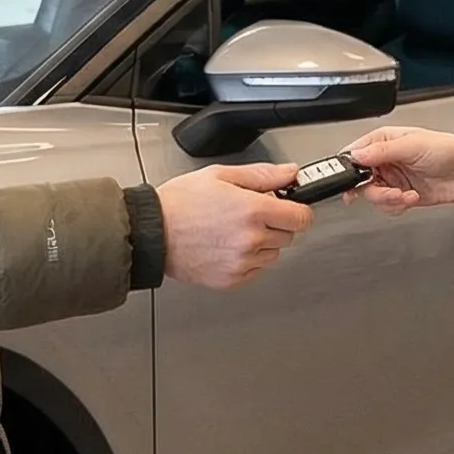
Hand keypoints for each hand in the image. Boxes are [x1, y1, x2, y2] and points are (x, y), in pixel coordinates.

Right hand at [156, 163, 315, 289]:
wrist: (152, 233)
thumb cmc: (180, 204)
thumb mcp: (221, 175)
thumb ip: (262, 175)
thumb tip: (289, 173)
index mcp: (252, 210)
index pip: (302, 217)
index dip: (297, 209)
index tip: (289, 207)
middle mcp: (251, 239)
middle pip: (288, 235)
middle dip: (275, 223)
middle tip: (249, 214)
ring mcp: (242, 262)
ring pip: (273, 254)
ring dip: (261, 242)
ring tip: (232, 230)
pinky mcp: (232, 279)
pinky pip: (256, 270)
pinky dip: (247, 260)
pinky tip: (226, 246)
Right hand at [345, 127, 453, 213]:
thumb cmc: (449, 150)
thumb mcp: (412, 145)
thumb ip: (381, 151)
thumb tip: (356, 155)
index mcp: (384, 141)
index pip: (355, 153)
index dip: (349, 168)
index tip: (350, 180)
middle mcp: (386, 159)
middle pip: (360, 179)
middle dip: (372, 189)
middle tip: (385, 191)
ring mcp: (393, 178)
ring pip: (373, 195)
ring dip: (388, 199)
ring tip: (404, 195)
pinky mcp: (402, 194)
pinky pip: (387, 205)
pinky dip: (397, 206)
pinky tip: (411, 198)